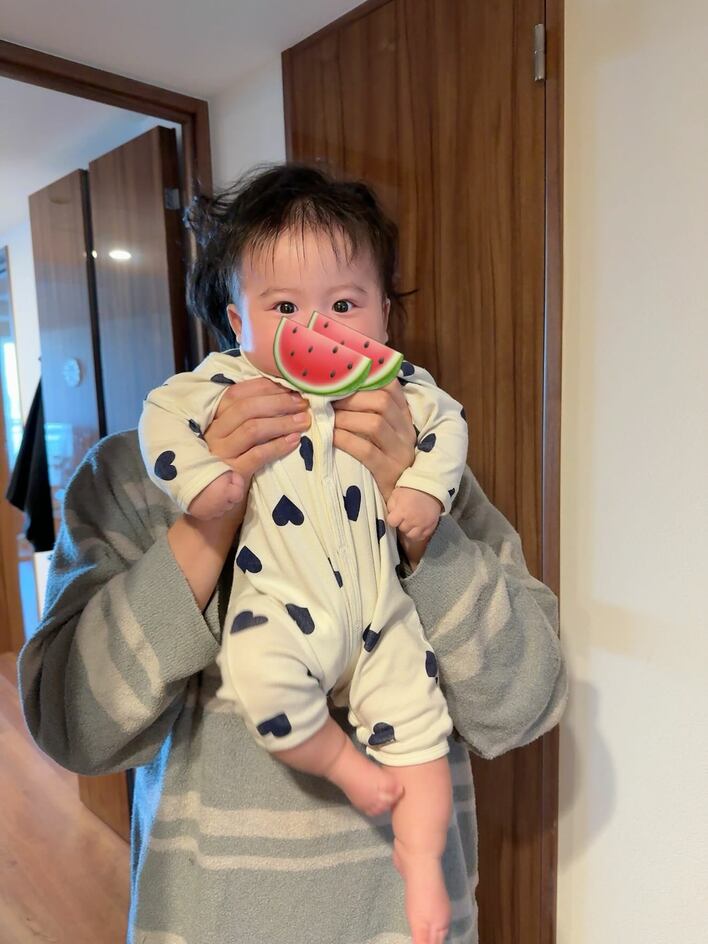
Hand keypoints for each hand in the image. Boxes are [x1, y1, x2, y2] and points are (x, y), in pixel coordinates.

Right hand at [169, 377, 309, 607]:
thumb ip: (250, 422)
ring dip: (282, 421)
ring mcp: (219, 454)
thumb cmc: (231, 474)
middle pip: (246, 407)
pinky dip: (277, 446)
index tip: (290, 386)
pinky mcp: (230, 474)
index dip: (264, 387)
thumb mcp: (237, 444)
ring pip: (252, 428)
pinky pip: (256, 455)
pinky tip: (295, 442)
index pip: (236, 394)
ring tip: (305, 421)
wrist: (213, 516)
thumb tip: (284, 399)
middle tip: (304, 403)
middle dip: (278, 401)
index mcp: (214, 422)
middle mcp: (213, 434)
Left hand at [331, 379, 415, 502]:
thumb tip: (337, 387)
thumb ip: (368, 412)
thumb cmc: (380, 461)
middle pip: (381, 402)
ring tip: (326, 419)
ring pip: (374, 424)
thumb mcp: (381, 434)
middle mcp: (406, 432)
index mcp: (404, 418)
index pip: (391, 386)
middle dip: (350, 398)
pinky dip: (345, 440)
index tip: (340, 378)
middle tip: (326, 401)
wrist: (396, 501)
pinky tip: (331, 438)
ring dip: (345, 418)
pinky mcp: (388, 473)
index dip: (366, 378)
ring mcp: (400, 454)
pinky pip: (366, 451)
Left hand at [386, 487, 441, 541]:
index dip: (393, 519)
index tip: (395, 516)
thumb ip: (391, 506)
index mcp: (402, 511)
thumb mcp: (396, 494)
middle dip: (401, 524)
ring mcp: (422, 524)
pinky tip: (417, 527)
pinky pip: (422, 536)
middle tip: (404, 518)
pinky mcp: (430, 526)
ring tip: (410, 524)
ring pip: (411, 536)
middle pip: (402, 529)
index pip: (392, 523)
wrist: (429, 488)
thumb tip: (389, 516)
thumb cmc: (411, 491)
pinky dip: (419, 534)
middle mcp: (412, 519)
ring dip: (409, 531)